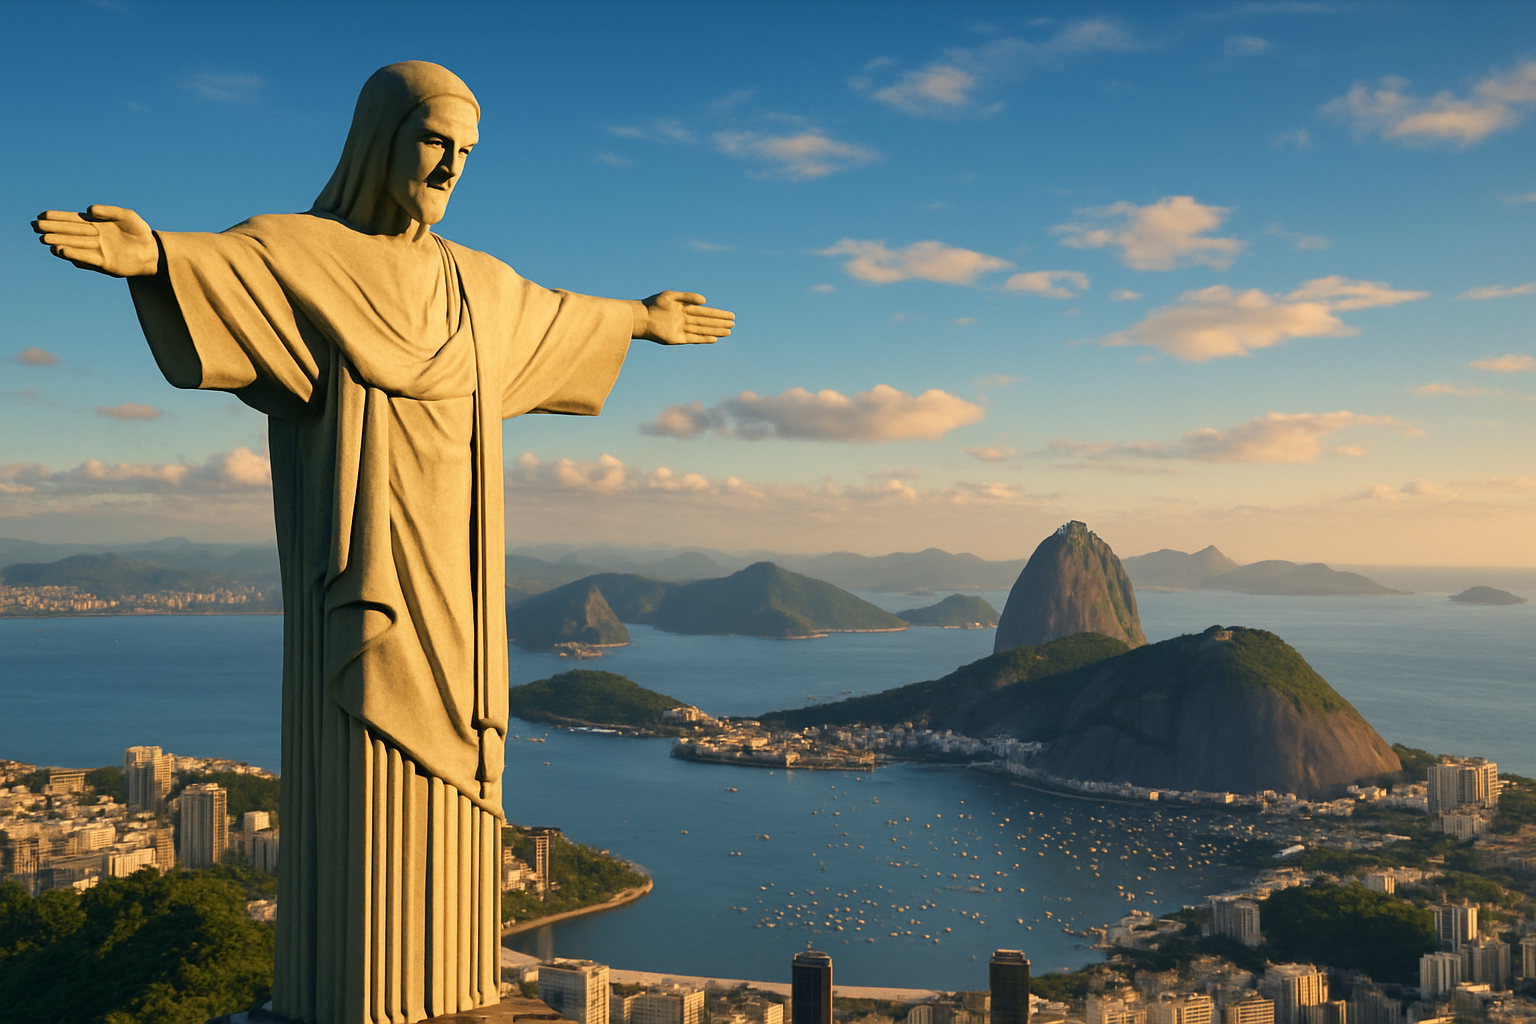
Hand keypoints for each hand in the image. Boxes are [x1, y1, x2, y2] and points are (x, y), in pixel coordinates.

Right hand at [32, 205, 158, 277]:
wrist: (154, 251)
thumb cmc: (140, 231)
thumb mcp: (127, 216)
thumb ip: (108, 211)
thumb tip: (88, 210)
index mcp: (97, 225)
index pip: (74, 220)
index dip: (58, 217)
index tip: (42, 215)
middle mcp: (94, 238)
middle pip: (70, 232)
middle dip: (53, 229)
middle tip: (36, 227)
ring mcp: (98, 251)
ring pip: (75, 245)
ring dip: (60, 242)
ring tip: (45, 239)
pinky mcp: (105, 263)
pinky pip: (87, 259)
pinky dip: (75, 255)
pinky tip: (62, 251)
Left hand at [633, 291, 734, 345]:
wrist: (641, 317)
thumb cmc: (654, 304)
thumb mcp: (671, 296)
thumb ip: (688, 297)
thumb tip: (704, 301)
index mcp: (684, 308)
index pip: (706, 312)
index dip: (718, 314)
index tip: (730, 315)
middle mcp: (685, 319)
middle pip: (707, 322)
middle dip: (720, 323)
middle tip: (734, 324)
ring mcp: (682, 329)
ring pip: (703, 330)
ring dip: (716, 331)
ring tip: (729, 332)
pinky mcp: (677, 339)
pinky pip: (694, 339)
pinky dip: (704, 339)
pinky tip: (714, 338)